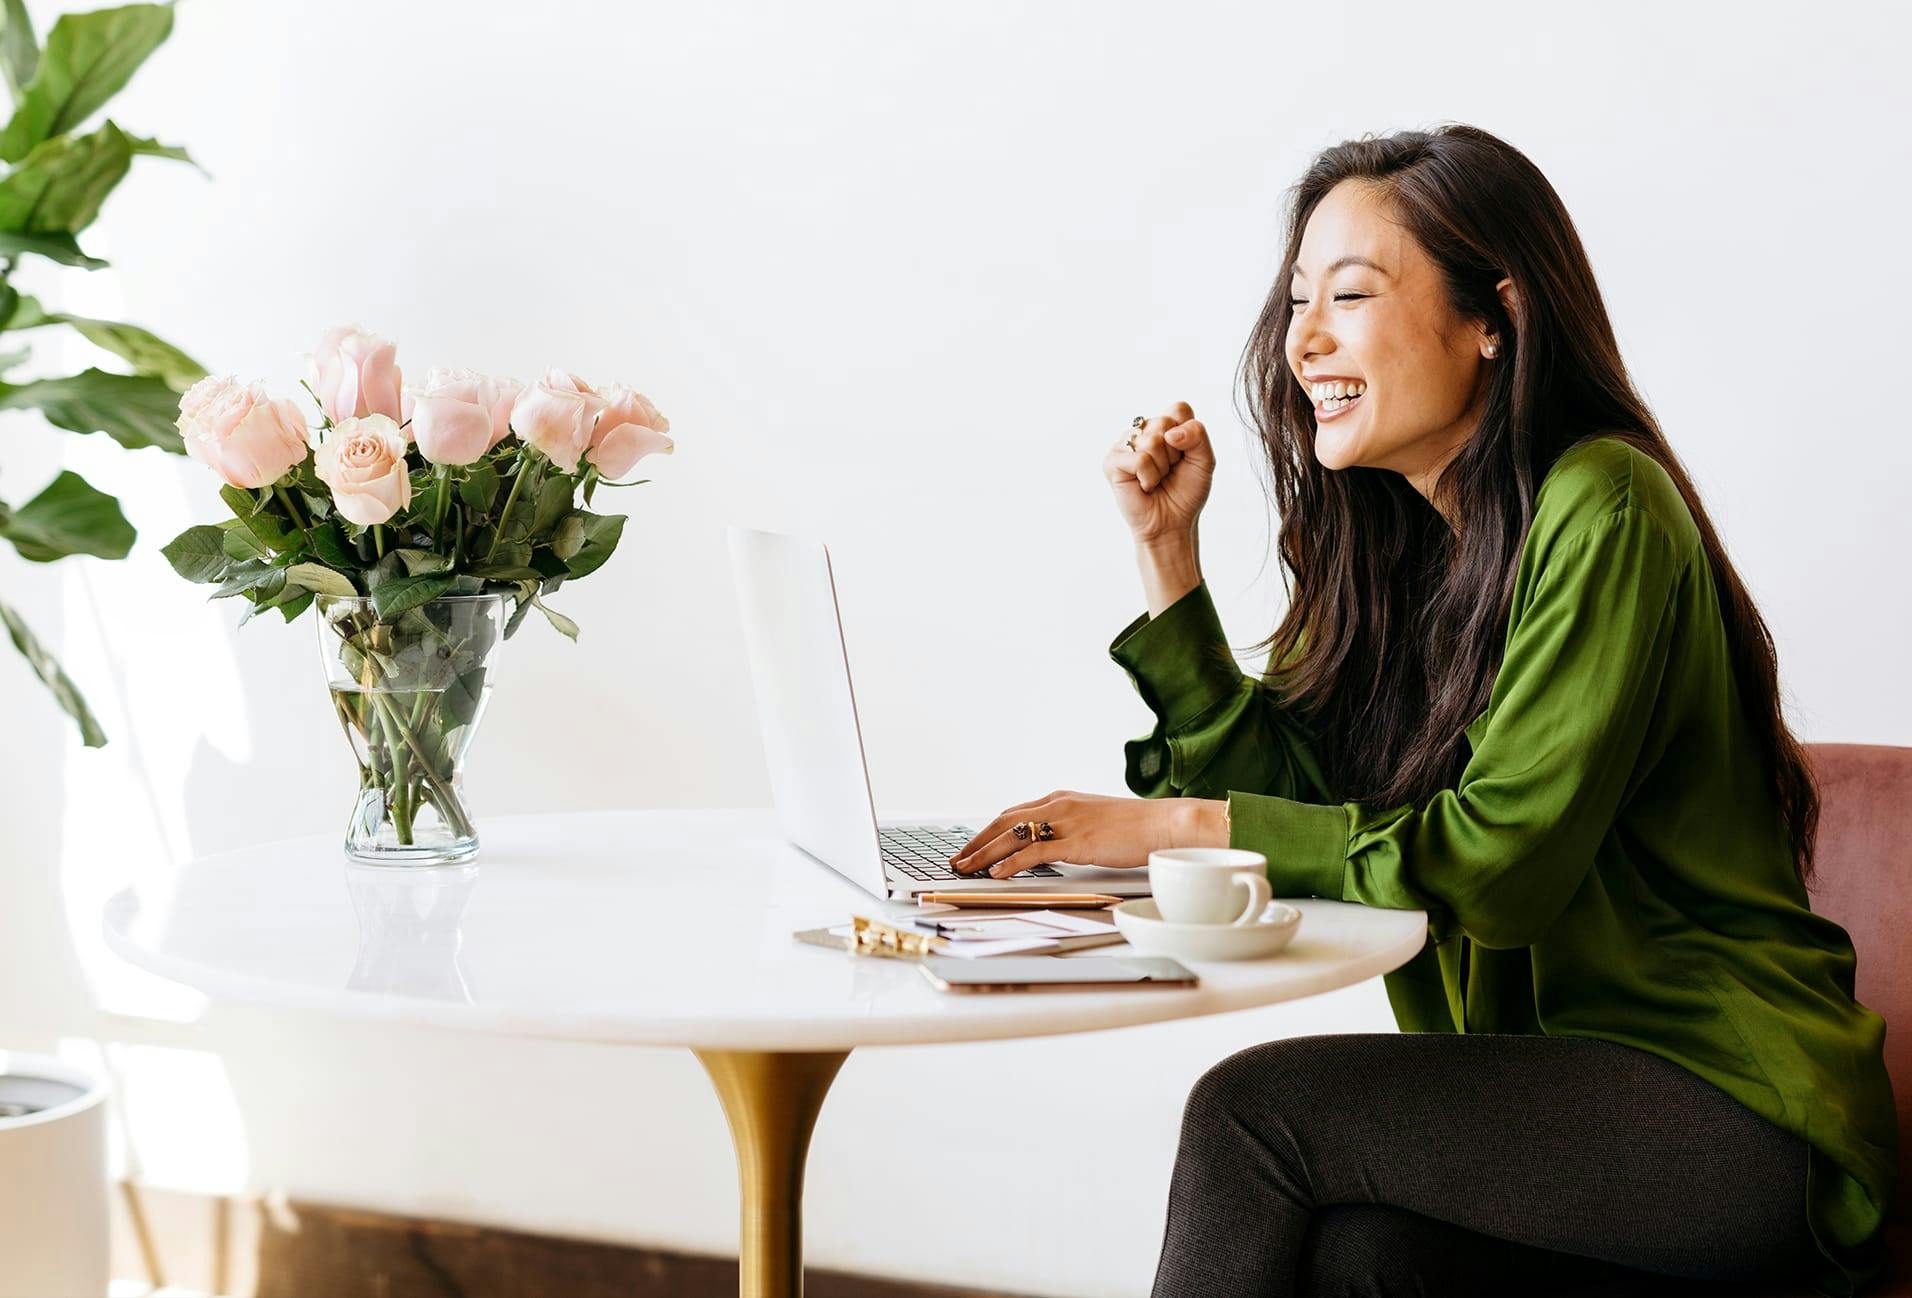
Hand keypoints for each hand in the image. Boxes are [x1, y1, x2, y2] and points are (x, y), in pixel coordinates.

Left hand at [948, 791, 1220, 878]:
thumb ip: (1071, 830)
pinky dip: (1010, 863)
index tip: (973, 845)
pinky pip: (1033, 851)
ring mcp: (1066, 822)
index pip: (1014, 813)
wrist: (1165, 824)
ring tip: (965, 868)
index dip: (989, 830)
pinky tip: (998, 873)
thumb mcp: (1095, 822)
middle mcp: (1058, 805)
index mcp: (1061, 799)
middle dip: (976, 841)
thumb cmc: (1137, 827)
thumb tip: (1053, 847)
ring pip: (1011, 835)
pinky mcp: (1076, 841)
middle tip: (957, 858)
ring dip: (984, 853)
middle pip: (1004, 821)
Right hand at [1104, 401, 1216, 547]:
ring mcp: (1124, 444)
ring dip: (1162, 468)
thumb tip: (1170, 434)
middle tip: (1169, 471)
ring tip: (1156, 480)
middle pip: (1164, 422)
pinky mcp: (1112, 462)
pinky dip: (1149, 478)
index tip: (1184, 456)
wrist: (1172, 523)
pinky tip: (1145, 486)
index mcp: (1163, 425)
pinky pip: (1139, 459)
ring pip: (1152, 441)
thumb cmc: (1186, 492)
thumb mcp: (1204, 460)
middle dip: (1175, 453)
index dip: (1188, 434)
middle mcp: (1141, 431)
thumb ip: (1197, 435)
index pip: (1179, 408)